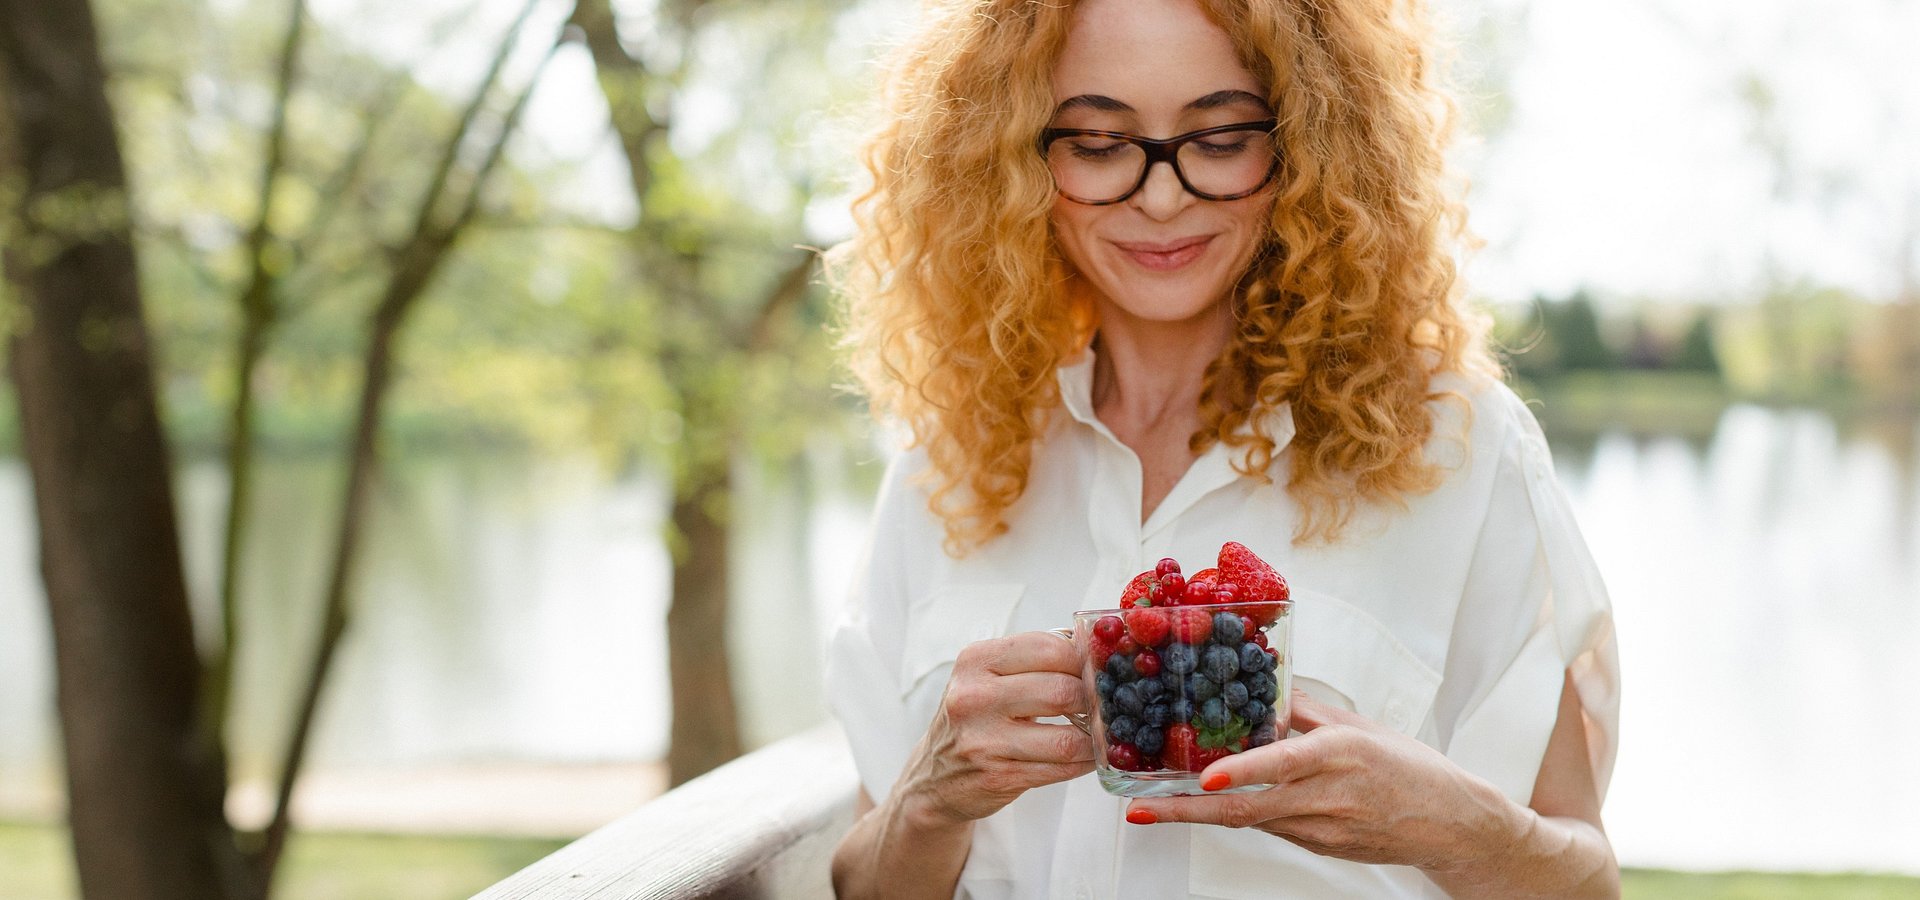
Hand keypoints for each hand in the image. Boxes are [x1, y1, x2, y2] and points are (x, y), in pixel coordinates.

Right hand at [895, 631, 1095, 825]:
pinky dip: (1085, 761)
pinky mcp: (998, 777)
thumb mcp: (987, 677)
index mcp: (975, 661)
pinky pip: (1061, 768)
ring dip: (1095, 737)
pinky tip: (1088, 755)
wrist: (934, 778)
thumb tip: (1092, 652)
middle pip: (1061, 690)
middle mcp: (973, 697)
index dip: (1081, 659)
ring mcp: (983, 741)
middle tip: (1101, 703)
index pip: (1048, 648)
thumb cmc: (975, 719)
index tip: (1094, 670)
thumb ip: (1032, 661)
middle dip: (1092, 698)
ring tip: (1100, 732)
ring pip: (1066, 738)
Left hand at [1124, 689, 1525, 875]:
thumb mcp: (1359, 725)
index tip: (1207, 774)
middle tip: (1141, 811)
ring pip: (1252, 820)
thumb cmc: (1410, 767)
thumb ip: (1305, 710)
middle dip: (1189, 811)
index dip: (1246, 772)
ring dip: (1202, 814)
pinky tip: (1207, 804)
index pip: (1287, 764)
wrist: (1453, 824)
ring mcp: (1323, 829)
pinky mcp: (1320, 848)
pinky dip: (1239, 814)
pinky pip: (1272, 827)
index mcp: (1342, 755)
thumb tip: (1261, 682)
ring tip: (1153, 806)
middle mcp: (1329, 796)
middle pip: (1249, 808)